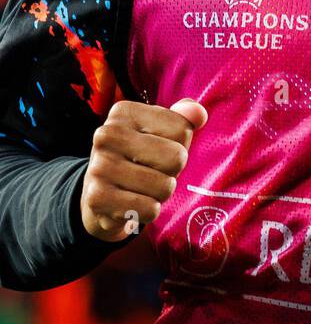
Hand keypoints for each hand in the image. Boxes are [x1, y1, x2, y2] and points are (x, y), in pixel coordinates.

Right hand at [80, 97, 207, 242]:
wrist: (100, 195)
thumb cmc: (139, 159)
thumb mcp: (161, 133)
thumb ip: (184, 119)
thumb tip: (198, 113)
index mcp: (124, 112)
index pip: (183, 130)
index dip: (178, 146)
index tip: (155, 150)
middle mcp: (106, 134)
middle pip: (177, 158)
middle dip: (172, 172)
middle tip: (150, 172)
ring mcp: (99, 166)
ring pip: (165, 187)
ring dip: (160, 194)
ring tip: (139, 188)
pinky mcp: (97, 197)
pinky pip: (150, 209)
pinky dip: (148, 211)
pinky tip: (130, 203)